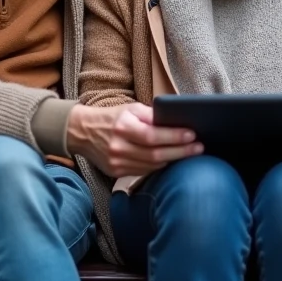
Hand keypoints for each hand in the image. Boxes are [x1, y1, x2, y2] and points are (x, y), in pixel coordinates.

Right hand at [66, 102, 201, 177]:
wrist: (81, 132)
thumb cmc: (111, 117)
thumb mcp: (130, 108)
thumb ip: (151, 115)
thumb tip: (175, 120)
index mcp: (122, 127)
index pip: (152, 136)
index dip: (174, 137)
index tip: (192, 135)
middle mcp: (118, 147)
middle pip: (155, 154)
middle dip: (180, 151)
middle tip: (199, 147)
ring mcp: (116, 162)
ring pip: (151, 166)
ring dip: (173, 160)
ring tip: (190, 154)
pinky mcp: (116, 172)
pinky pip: (143, 171)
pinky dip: (159, 166)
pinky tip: (171, 160)